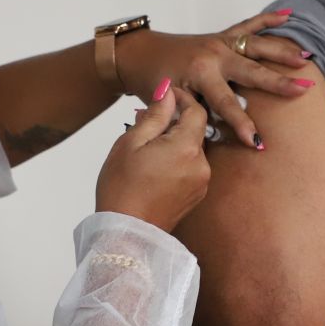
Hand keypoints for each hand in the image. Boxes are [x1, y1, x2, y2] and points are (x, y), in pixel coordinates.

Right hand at [95, 81, 210, 232]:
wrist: (126, 232)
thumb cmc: (122, 187)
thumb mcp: (131, 142)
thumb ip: (155, 115)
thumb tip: (169, 93)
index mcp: (186, 148)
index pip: (197, 111)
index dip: (183, 98)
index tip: (166, 95)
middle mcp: (202, 165)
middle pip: (197, 130)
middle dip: (176, 121)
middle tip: (147, 121)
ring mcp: (202, 182)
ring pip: (194, 148)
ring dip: (176, 141)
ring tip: (147, 145)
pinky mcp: (197, 194)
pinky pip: (192, 166)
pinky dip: (178, 159)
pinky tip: (155, 164)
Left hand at [116, 11, 315, 148]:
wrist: (138, 54)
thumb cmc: (151, 82)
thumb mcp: (166, 104)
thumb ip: (190, 117)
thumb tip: (212, 138)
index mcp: (199, 73)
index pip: (226, 104)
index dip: (242, 125)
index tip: (258, 142)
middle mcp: (213, 55)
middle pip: (252, 71)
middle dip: (278, 83)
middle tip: (303, 90)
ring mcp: (219, 43)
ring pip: (257, 46)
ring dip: (282, 52)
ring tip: (307, 57)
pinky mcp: (221, 36)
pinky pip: (248, 25)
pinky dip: (268, 19)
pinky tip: (288, 15)